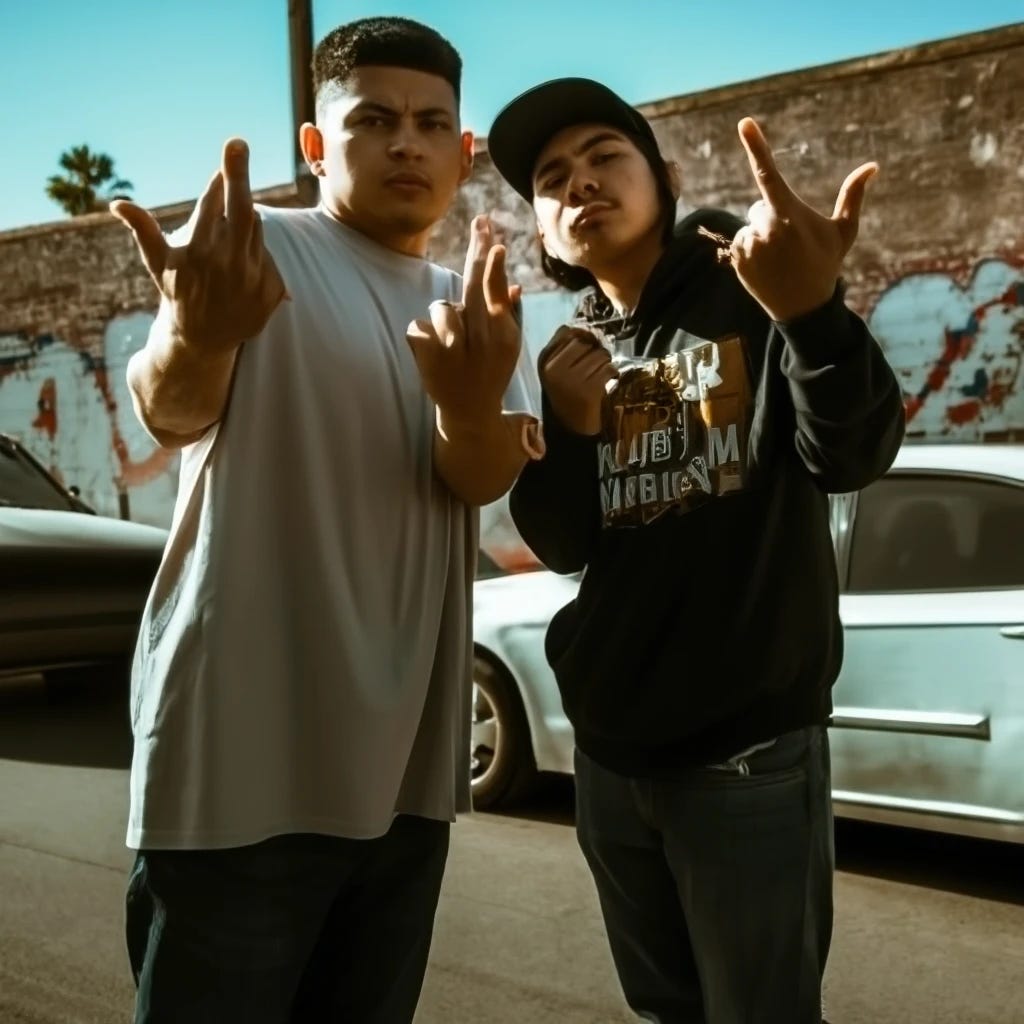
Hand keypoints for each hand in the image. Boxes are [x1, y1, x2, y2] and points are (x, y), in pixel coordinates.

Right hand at [110, 138, 286, 354]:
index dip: (220, 179)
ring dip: (246, 222)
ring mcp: (252, 278)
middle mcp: (227, 264)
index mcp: (198, 252)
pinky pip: (270, 255)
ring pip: (256, 229)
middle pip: (242, 209)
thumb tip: (117, 203)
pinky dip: (257, 250)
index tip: (230, 151)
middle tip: (237, 142)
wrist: (202, 339)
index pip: (213, 204)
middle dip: (238, 175)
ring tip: (228, 240)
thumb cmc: (177, 292)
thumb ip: (144, 230)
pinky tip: (243, 264)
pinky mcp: (271, 291)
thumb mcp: (158, 263)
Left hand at [406, 215, 521, 425]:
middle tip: (481, 221)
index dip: (493, 264)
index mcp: (504, 335)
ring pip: (441, 308)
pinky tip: (433, 355)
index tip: (494, 240)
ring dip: (442, 321)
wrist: (470, 413)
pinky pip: (418, 326)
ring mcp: (455, 349)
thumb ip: (505, 314)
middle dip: (477, 251)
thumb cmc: (489, 373)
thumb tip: (512, 286)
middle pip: (473, 286)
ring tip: (452, 346)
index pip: (496, 292)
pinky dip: (422, 336)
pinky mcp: (429, 357)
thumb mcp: (505, 347)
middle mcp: (484, 340)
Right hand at [540, 326, 617, 435]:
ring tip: (601, 373)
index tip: (588, 345)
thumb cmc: (567, 394)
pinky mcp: (589, 390)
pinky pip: (608, 368)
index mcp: (544, 361)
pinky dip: (613, 372)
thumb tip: (585, 326)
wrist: (572, 428)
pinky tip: (608, 380)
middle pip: (584, 341)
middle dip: (595, 349)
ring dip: (605, 361)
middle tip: (596, 363)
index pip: (566, 332)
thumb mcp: (556, 370)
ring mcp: (571, 380)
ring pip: (599, 354)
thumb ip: (565, 347)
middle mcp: (554, 369)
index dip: (582, 334)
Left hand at [729, 117, 876, 322]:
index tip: (744, 122)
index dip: (756, 146)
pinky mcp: (736, 259)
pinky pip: (740, 242)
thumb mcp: (844, 232)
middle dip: (773, 216)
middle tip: (791, 243)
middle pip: (761, 205)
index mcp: (789, 213)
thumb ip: (852, 196)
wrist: (803, 307)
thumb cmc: (826, 265)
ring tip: (779, 258)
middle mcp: (765, 227)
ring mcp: (748, 244)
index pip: (768, 173)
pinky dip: (750, 250)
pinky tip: (766, 266)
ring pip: (750, 225)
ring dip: (761, 235)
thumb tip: (872, 166)